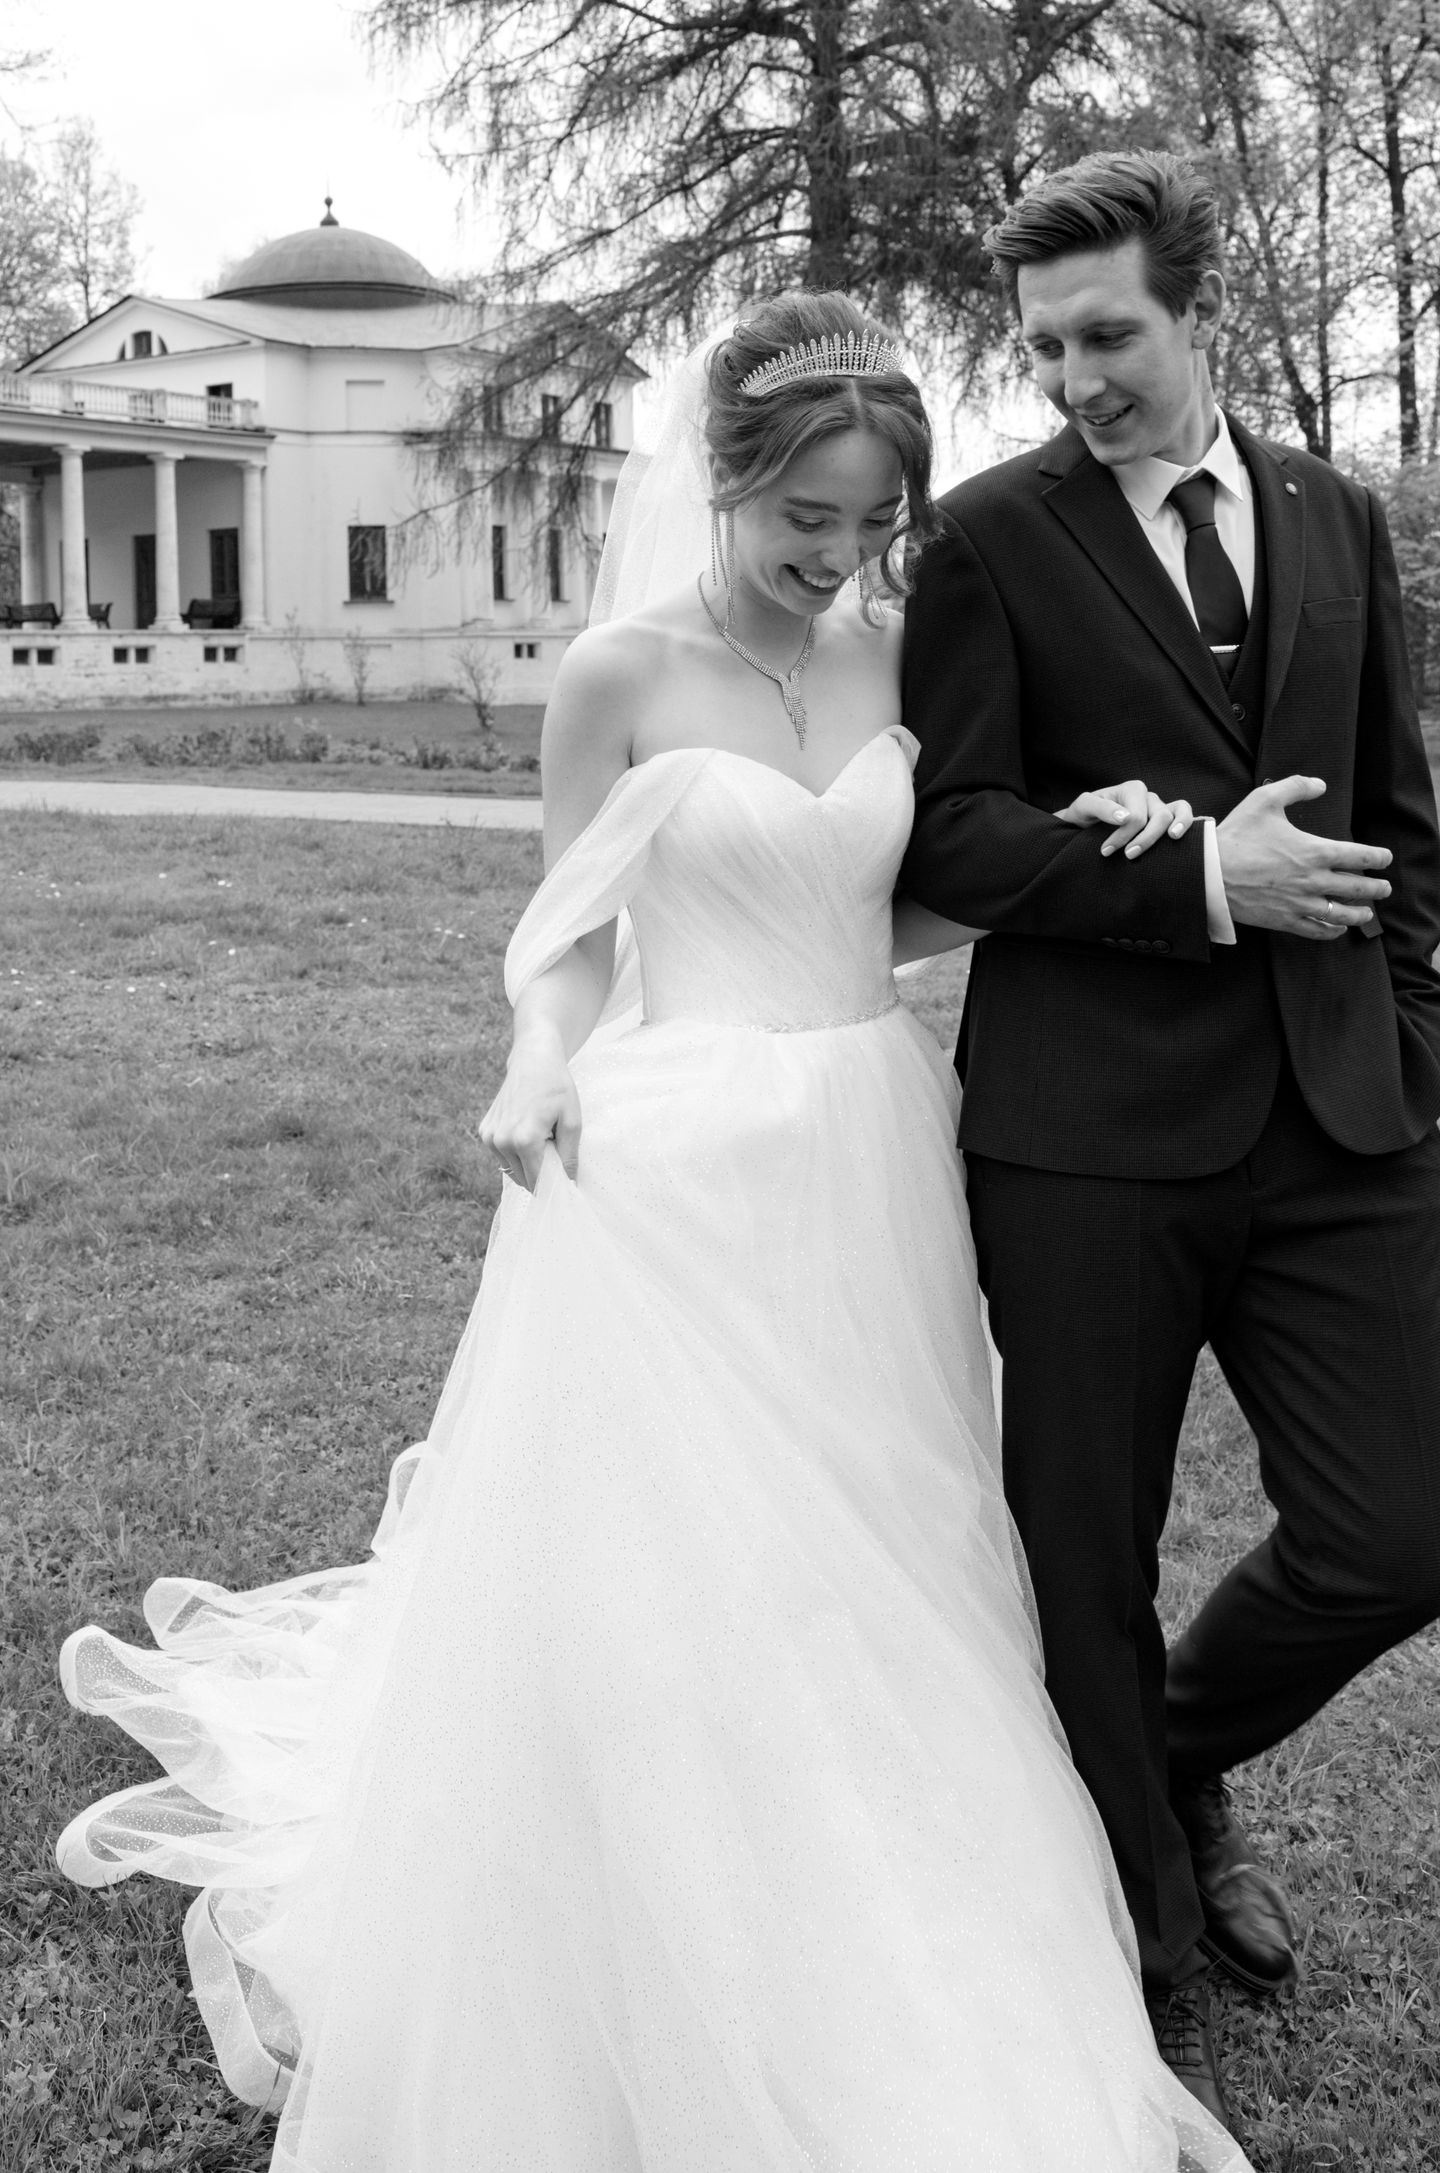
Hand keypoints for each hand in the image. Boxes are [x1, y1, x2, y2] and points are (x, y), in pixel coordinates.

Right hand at [478, 1028, 581, 1188]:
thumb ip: (569, 1156)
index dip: (553, 1186)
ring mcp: (489, 1137)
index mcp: (524, 1140)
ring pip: (511, 1170)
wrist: (533, 1060)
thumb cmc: (557, 1088)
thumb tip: (568, 1183)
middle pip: (523, 1180)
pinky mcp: (484, 1131)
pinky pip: (502, 1156)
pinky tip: (527, 1131)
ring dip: (527, 1164)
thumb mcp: (572, 1122)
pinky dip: (515, 1152)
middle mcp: (501, 1141)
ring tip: (541, 1138)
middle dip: (541, 1174)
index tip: (566, 1184)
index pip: (538, 1182)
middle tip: (555, 1152)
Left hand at [1056, 780, 1195, 858]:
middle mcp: (1149, 796)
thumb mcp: (1084, 807)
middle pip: (1159, 817)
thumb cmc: (1085, 814)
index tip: (1106, 851)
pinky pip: (1183, 813)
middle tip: (1128, 856)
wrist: (1086, 822)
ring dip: (1173, 830)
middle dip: (1145, 839)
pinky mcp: (1166, 818)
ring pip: (1174, 816)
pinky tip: (1179, 837)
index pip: (1137, 816)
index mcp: (1132, 789)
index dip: (1123, 836)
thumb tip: (1125, 817)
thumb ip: (1102, 809)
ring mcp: (1159, 806)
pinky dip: (1186, 822)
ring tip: (1172, 839)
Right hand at [1216, 776, 1390, 940]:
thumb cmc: (1236, 836)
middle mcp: (1312, 880)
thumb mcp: (1264, 800)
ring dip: (1359, 913)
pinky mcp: (1284, 919)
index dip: (1377, 858)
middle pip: (1356, 887)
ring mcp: (1299, 903)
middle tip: (1385, 889)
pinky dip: (1331, 930)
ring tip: (1368, 913)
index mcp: (1314, 851)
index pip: (1359, 856)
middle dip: (1376, 889)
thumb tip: (1319, 785)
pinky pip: (1316, 929)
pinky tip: (1338, 927)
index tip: (1384, 859)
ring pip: (1340, 913)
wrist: (1209, 872)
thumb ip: (1295, 787)